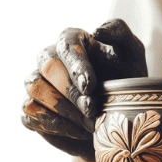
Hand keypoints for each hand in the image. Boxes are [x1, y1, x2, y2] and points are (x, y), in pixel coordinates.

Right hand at [21, 19, 146, 159]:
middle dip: (71, 91)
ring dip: (64, 110)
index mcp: (72, 41)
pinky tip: (77, 131)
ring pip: (36, 89)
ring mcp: (37, 83)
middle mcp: (49, 59)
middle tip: (93, 110)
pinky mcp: (30, 108)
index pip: (66, 45)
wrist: (117, 118)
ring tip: (89, 124)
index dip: (76, 65)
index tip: (91, 86)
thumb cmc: (124, 81)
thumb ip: (120, 33)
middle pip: (48, 68)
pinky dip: (54, 125)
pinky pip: (29, 113)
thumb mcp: (132, 54)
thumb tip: (97, 30)